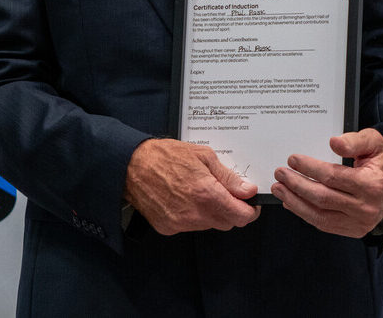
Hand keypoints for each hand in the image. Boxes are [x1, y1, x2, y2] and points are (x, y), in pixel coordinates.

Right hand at [124, 138, 260, 234]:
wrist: (132, 165)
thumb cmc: (166, 156)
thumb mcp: (203, 156)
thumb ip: (228, 177)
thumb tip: (248, 190)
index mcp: (207, 194)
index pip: (240, 216)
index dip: (249, 210)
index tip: (249, 202)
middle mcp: (195, 214)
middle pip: (227, 223)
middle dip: (232, 210)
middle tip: (227, 192)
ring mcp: (180, 224)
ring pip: (210, 225)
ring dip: (213, 213)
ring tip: (201, 190)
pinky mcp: (168, 228)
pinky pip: (191, 226)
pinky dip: (194, 216)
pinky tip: (185, 198)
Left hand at [270, 128, 382, 237]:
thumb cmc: (381, 161)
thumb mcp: (373, 142)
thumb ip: (354, 140)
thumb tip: (334, 143)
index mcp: (371, 185)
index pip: (332, 177)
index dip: (309, 168)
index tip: (292, 159)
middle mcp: (366, 207)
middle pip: (323, 197)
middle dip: (297, 185)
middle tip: (280, 173)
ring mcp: (360, 222)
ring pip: (320, 215)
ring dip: (295, 202)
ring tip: (279, 189)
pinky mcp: (354, 230)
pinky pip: (325, 224)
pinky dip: (305, 214)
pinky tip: (292, 203)